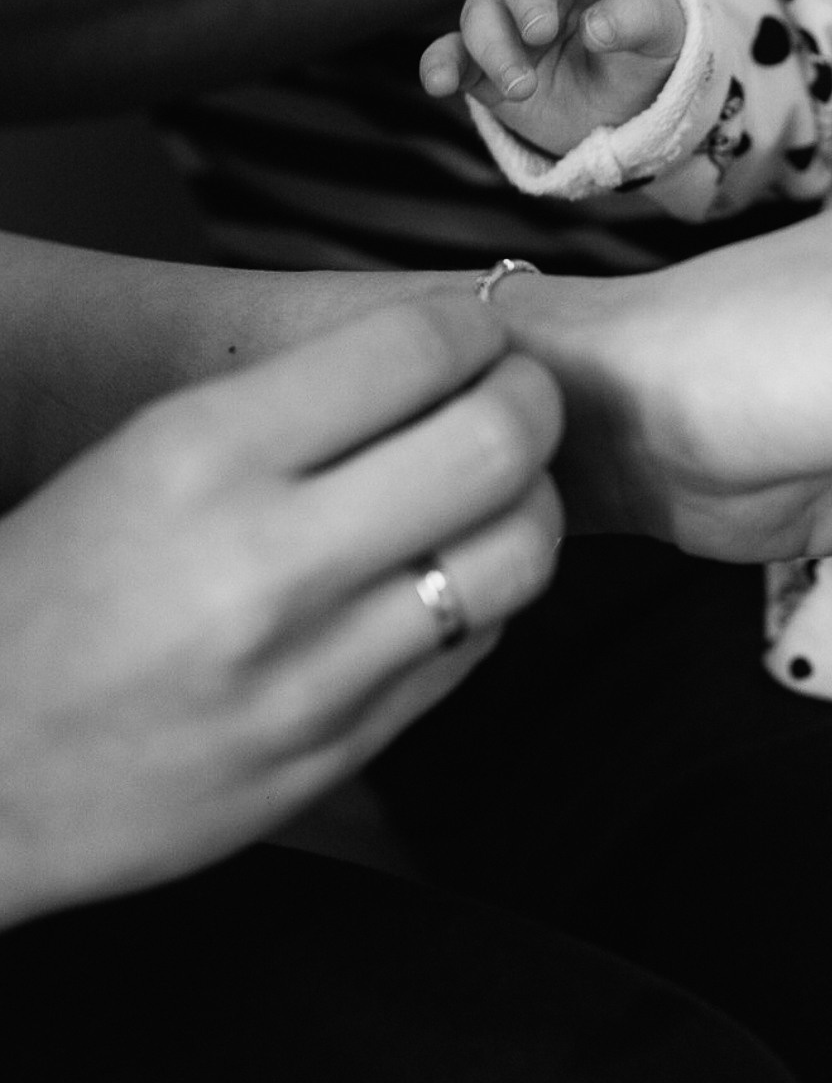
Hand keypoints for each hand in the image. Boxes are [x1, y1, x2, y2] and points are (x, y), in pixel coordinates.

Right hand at [0, 300, 562, 926]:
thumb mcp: (137, 458)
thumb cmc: (42, 601)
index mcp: (201, 458)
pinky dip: (484, 600)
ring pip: (517, 556)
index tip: (477, 336)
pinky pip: (475, 649)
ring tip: (495, 495)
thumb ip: (288, 408)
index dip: (473, 330)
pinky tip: (445, 579)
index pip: (413, 351)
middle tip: (516, 400)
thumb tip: (432, 353)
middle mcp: (269, 562)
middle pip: (498, 445)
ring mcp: (315, 671)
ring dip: (529, 508)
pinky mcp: (342, 752)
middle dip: (531, 404)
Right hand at [421, 0, 683, 158]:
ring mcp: (509, 21)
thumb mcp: (667, 32)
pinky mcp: (484, 63)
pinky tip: (439, 83)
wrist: (632, 108)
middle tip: (541, 31)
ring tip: (523, 87)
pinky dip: (441, 66)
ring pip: (481, 13)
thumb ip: (639, 19)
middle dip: (528, 0)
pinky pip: (453, 56)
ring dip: (493, 46)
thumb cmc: (651, 52)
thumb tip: (596, 29)